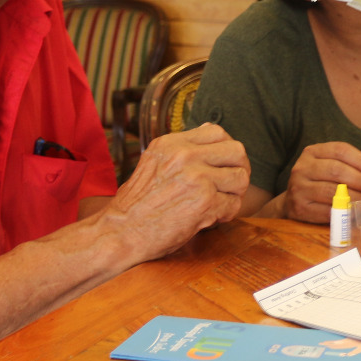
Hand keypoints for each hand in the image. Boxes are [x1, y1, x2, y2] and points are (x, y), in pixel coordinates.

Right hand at [97, 124, 249, 261]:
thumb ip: (181, 148)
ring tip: (219, 203)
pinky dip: (226, 214)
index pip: (218, 132)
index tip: (222, 166)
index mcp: (172, 143)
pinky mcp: (205, 202)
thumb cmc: (137, 204)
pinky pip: (234, 205)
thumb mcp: (154, 162)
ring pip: (241, 178)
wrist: (120, 233)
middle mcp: (185, 155)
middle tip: (230, 185)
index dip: (226, 150)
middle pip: (237, 151)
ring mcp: (197, 178)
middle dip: (239, 169)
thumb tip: (210, 127)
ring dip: (234, 194)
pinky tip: (211, 218)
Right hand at [281, 142, 360, 223]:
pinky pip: (326, 210)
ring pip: (333, 191)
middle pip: (337, 170)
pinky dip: (343, 211)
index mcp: (313, 151)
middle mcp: (303, 167)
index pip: (341, 150)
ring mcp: (299, 187)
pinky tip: (354, 210)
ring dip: (355, 196)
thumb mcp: (334, 167)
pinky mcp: (299, 207)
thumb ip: (356, 166)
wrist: (292, 201)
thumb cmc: (319, 181)